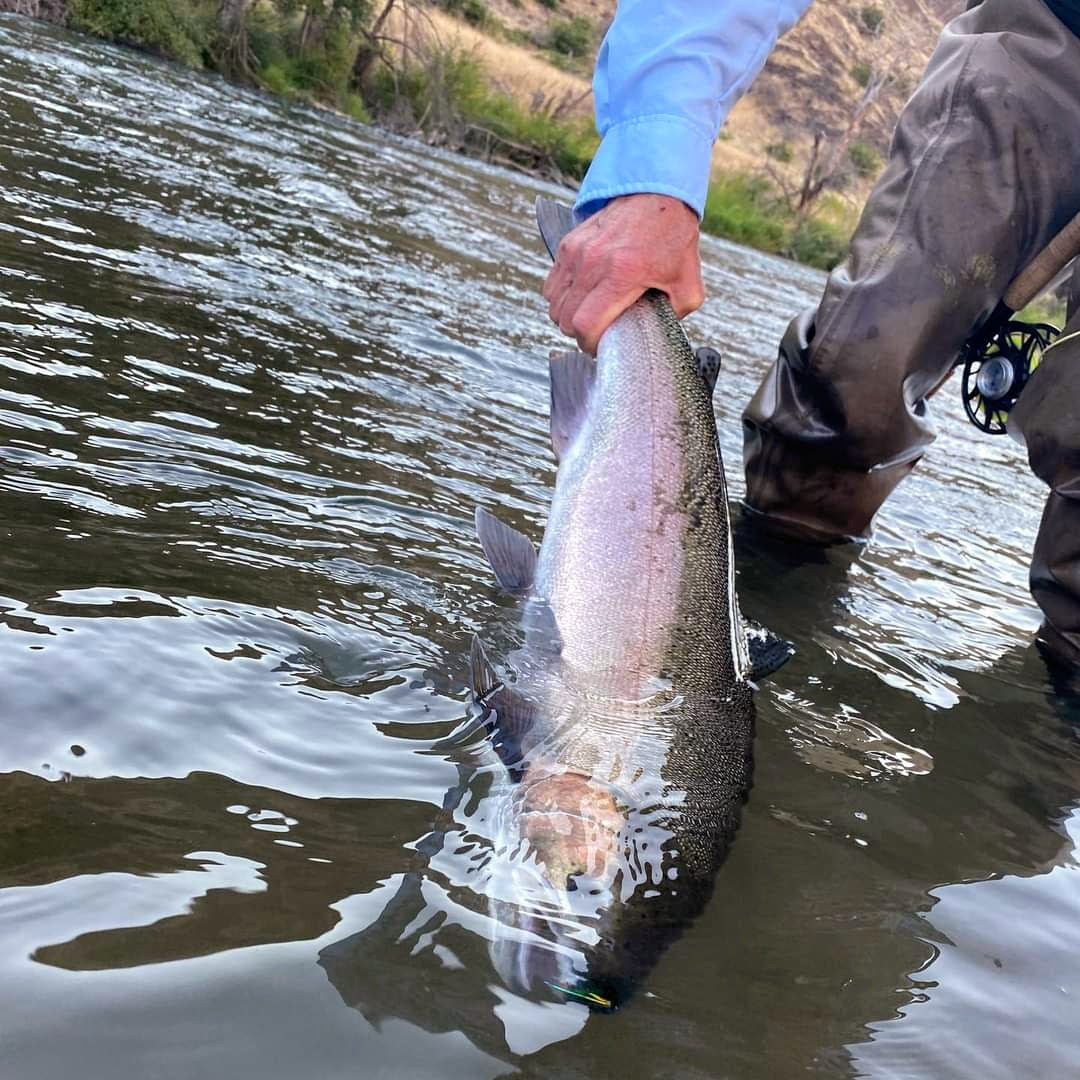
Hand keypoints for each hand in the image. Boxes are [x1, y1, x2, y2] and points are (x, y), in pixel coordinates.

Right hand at [541, 193, 704, 354]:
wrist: (657, 195)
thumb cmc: (673, 239)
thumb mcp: (688, 284)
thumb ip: (675, 316)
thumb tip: (659, 335)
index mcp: (622, 274)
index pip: (585, 324)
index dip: (589, 343)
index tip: (600, 346)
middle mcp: (593, 262)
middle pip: (565, 318)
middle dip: (578, 333)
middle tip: (596, 332)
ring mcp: (576, 252)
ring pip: (554, 303)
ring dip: (567, 316)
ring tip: (587, 315)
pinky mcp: (568, 244)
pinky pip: (552, 284)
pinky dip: (562, 297)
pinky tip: (580, 297)